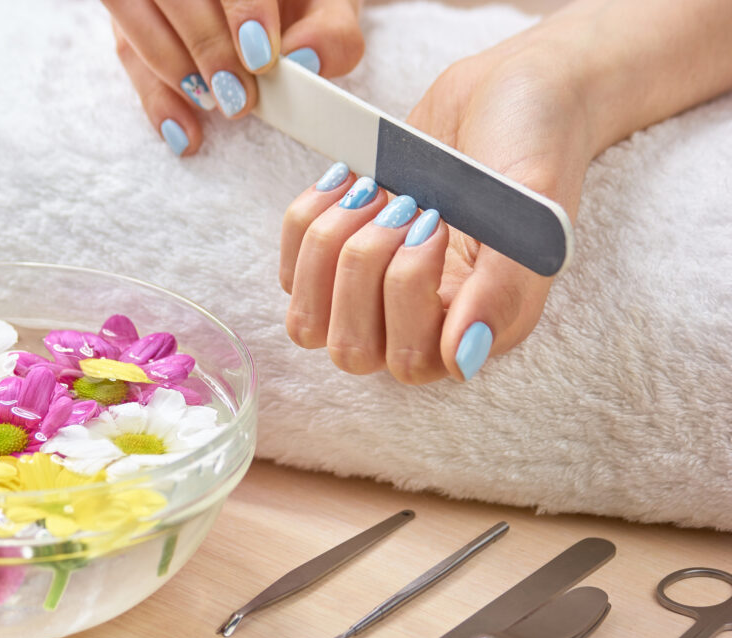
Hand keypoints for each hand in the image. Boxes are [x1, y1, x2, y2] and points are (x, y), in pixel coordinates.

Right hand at [105, 0, 363, 155]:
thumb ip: (331, 31)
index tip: (261, 57)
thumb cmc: (302, 3)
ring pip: (133, 12)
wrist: (280, 4)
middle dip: (206, 47)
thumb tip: (306, 60)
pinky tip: (184, 132)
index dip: (244, 8)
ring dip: (172, 70)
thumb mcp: (330, 10)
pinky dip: (155, 99)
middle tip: (238, 97)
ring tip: (213, 106)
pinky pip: (127, 51)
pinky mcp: (132, 15)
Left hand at [280, 34, 595, 382]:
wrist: (505, 92)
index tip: (436, 218)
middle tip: (404, 203)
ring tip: (376, 190)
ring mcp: (373, 297)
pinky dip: (307, 219)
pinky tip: (348, 179)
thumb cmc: (531, 148)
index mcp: (475, 326)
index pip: (410, 360)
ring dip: (330, 245)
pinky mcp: (337, 262)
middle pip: (351, 349)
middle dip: (363, 265)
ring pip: (309, 322)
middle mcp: (423, 324)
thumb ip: (504, 289)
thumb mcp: (532, 209)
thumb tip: (461, 361)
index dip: (406, 292)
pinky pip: (289, 273)